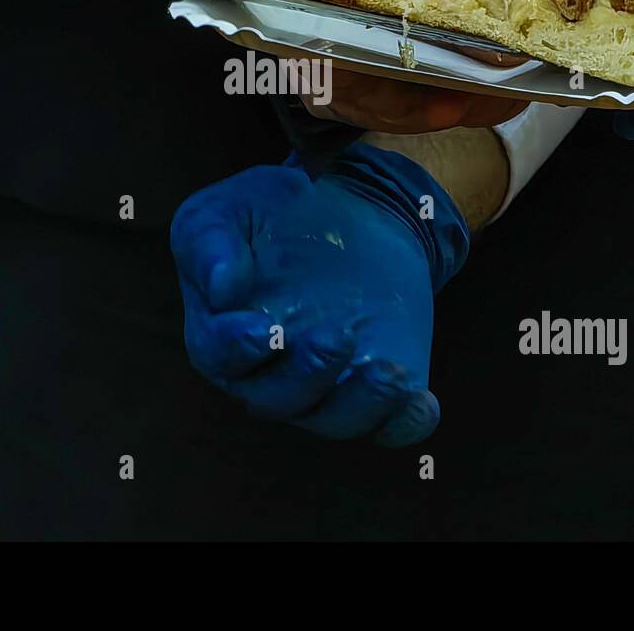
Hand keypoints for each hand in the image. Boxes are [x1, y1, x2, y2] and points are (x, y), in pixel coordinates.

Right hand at [171, 143, 468, 445]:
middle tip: (337, 337)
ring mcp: (323, 386)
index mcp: (219, 335)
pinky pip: (388, 425)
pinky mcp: (371, 385)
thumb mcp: (224, 211)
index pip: (220, 356)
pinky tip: (421, 401)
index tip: (267, 330)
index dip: (239, 349)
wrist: (339, 208)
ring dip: (361, 405)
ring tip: (390, 373)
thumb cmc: (265, 214)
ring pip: (333, 419)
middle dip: (308, 376)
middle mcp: (266, 375)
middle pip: (277, 399)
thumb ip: (211, 243)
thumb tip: (221, 286)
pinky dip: (404, 421)